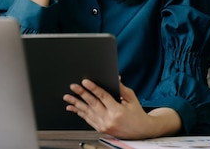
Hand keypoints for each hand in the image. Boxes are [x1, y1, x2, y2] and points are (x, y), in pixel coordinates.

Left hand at [63, 79, 180, 138]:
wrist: (141, 131)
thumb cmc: (137, 114)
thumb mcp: (131, 98)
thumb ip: (121, 88)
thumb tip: (114, 78)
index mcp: (118, 111)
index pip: (103, 97)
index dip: (93, 88)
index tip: (85, 82)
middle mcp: (110, 119)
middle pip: (92, 104)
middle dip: (81, 94)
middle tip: (73, 86)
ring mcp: (104, 126)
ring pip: (87, 112)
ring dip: (76, 104)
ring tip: (67, 97)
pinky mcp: (101, 129)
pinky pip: (88, 120)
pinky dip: (79, 113)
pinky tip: (72, 108)